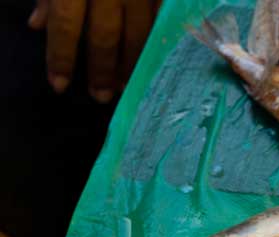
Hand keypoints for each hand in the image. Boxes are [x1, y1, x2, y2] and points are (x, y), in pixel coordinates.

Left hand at [28, 0, 155, 102]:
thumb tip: (38, 25)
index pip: (65, 26)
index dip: (61, 57)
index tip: (59, 84)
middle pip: (105, 37)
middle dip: (102, 70)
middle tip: (101, 95)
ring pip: (139, 35)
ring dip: (132, 64)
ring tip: (125, 84)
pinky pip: (163, 22)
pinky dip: (159, 44)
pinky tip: (153, 60)